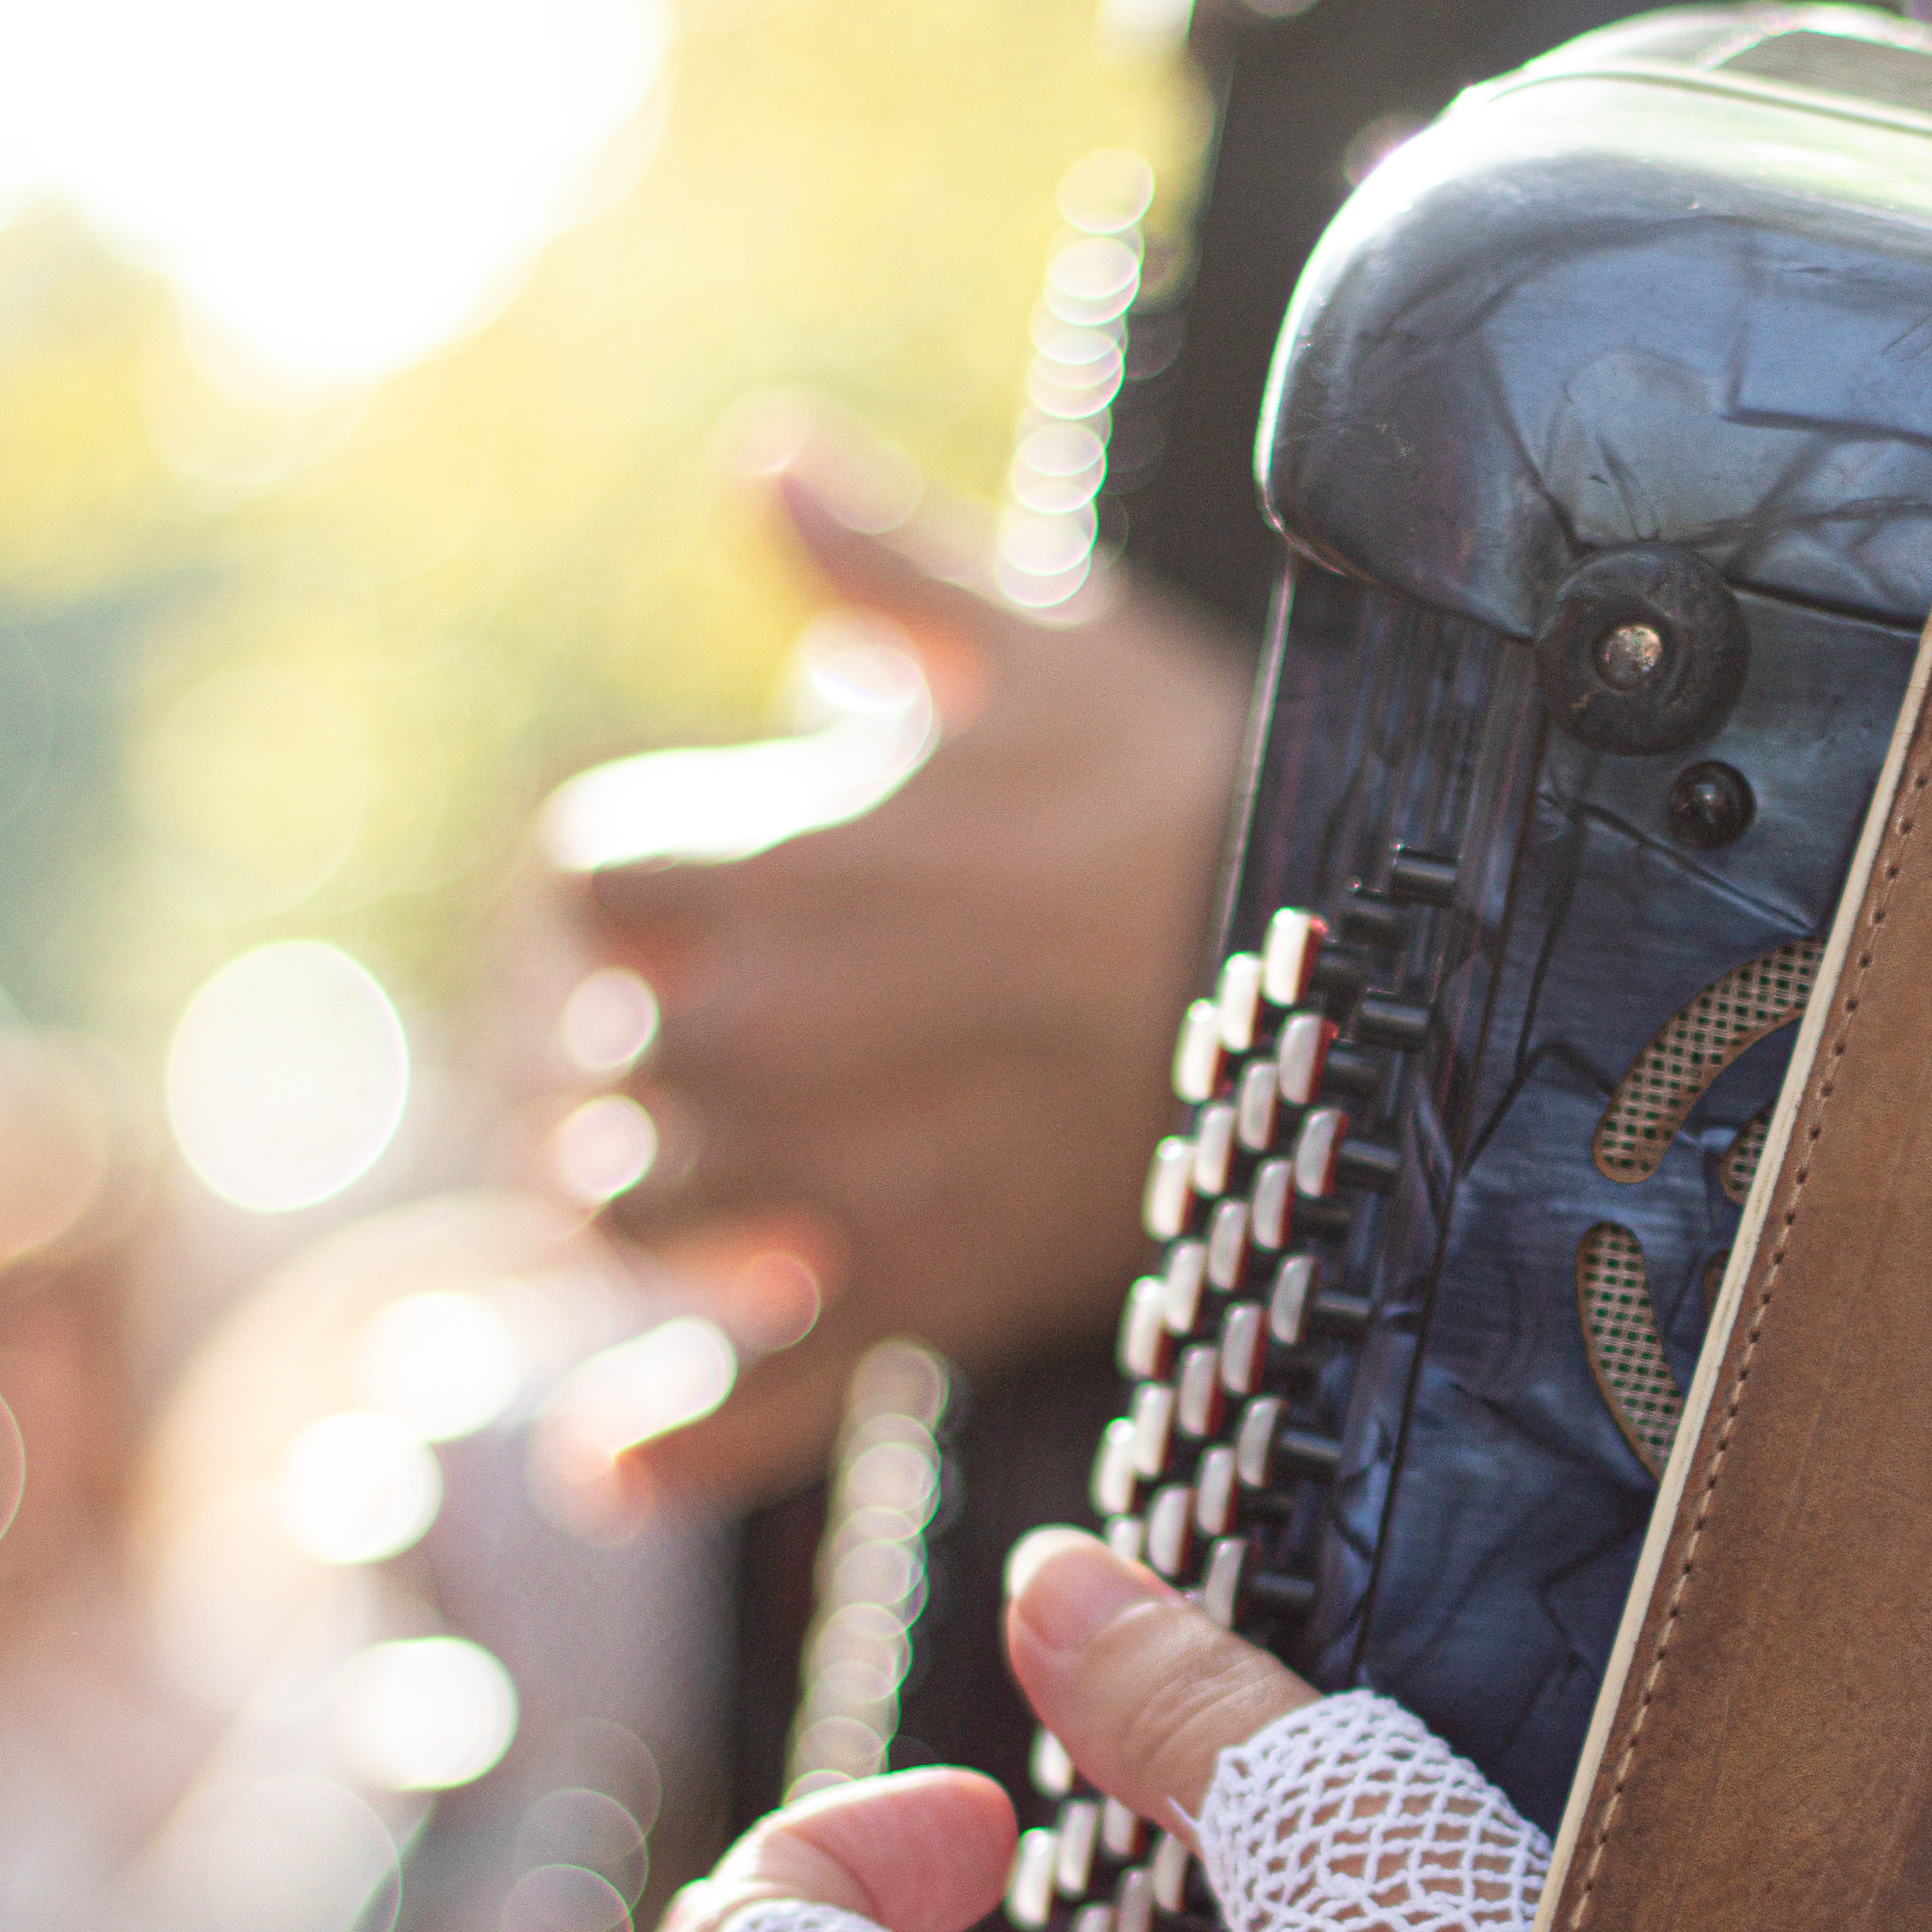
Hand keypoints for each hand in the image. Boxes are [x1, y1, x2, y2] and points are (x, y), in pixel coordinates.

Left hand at [520, 431, 1253, 1512]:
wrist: (1338, 972)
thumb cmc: (1184, 790)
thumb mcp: (1031, 637)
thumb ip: (872, 558)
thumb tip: (761, 464)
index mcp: (744, 867)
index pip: (593, 881)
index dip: (656, 887)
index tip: (736, 892)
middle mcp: (741, 1036)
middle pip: (608, 1059)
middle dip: (678, 1049)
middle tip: (792, 1040)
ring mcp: (812, 1181)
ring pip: (635, 1220)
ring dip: (663, 1205)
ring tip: (731, 1190)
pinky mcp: (899, 1302)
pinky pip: (743, 1402)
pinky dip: (662, 1448)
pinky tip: (598, 1467)